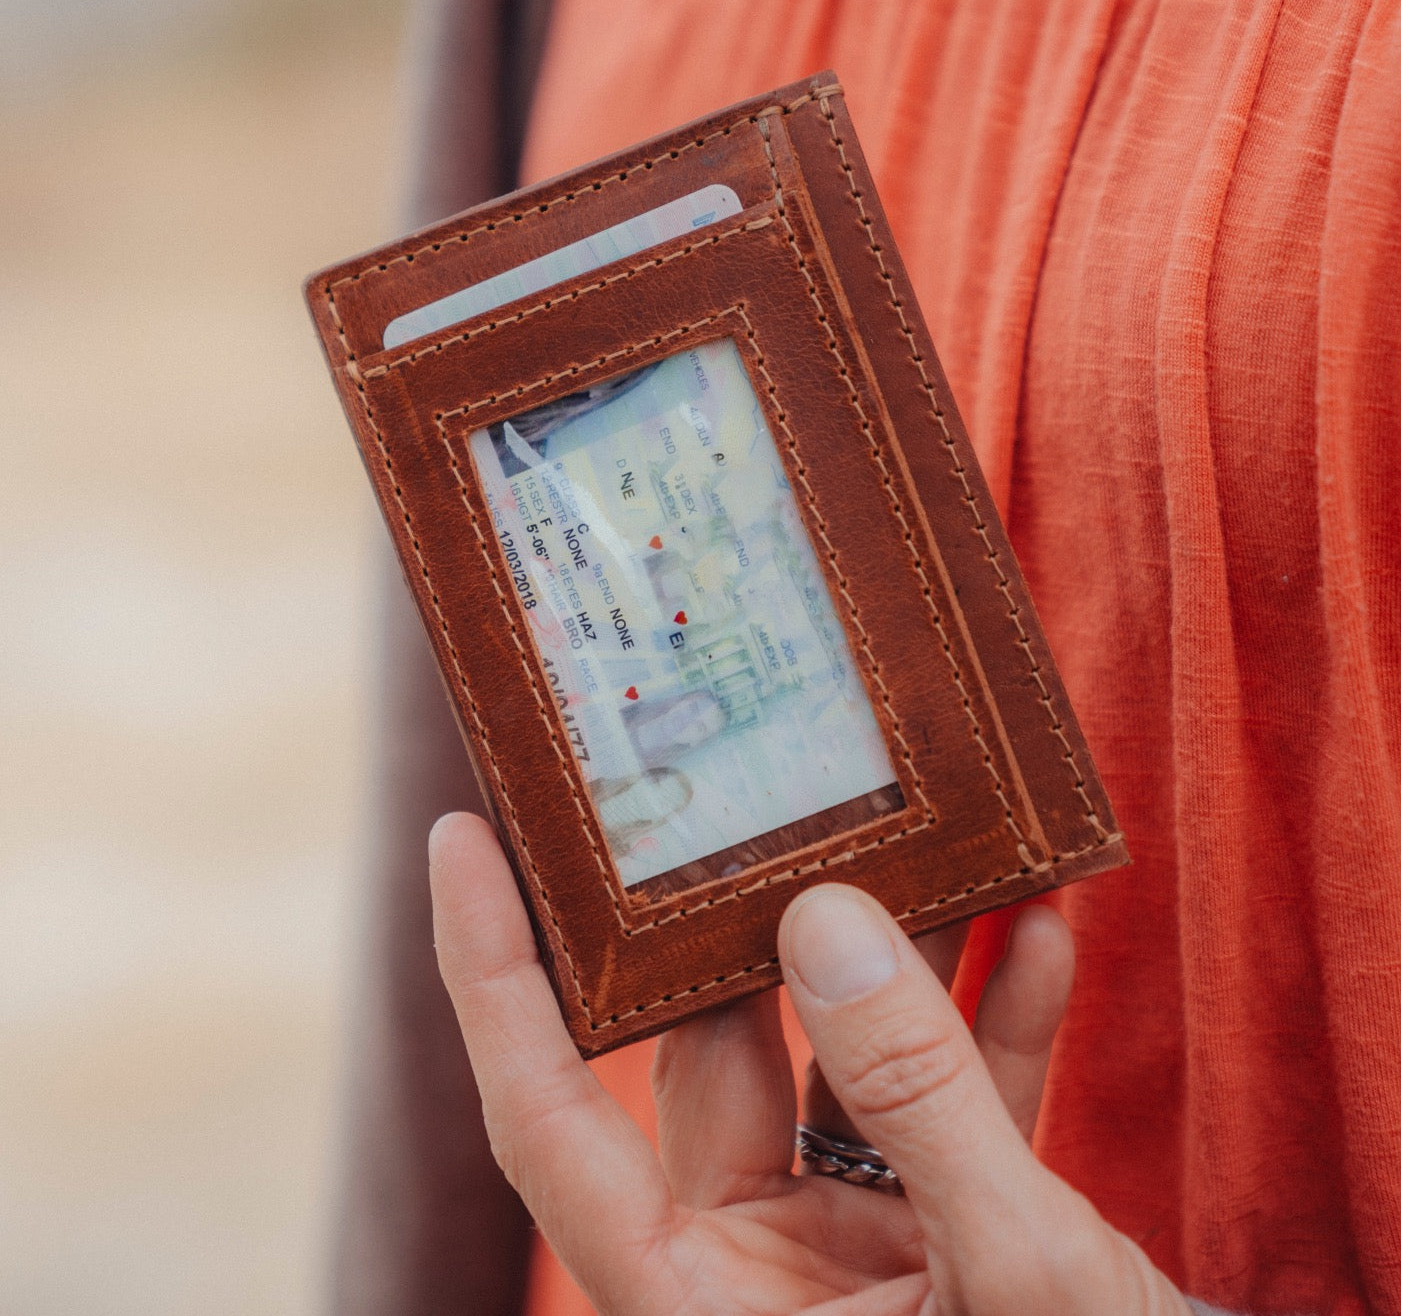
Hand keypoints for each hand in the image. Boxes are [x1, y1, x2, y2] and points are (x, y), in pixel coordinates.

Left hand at [428, 812, 1189, 1314]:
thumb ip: (916, 1093)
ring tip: (941, 839)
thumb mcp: (1012, 1273)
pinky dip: (993, 1028)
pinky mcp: (937, 1230)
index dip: (492, 980)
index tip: (463, 839)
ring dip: (901, 957)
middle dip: (754, 921)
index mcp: (705, 1306)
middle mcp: (755, 1268)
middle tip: (763, 788)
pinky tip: (1040, 941)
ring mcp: (846, 1246)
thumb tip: (821, 919)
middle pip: (717, 1054)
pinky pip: (947, 1104)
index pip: (549, 1122)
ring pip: (838, 1059)